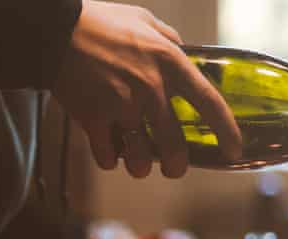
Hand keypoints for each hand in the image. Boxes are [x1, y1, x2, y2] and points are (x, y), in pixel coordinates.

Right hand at [54, 0, 241, 177]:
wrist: (52, 29)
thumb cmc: (100, 22)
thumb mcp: (144, 20)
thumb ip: (169, 38)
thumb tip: (184, 48)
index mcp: (170, 63)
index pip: (210, 103)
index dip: (227, 131)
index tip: (234, 151)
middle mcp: (151, 88)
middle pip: (175, 144)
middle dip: (177, 166)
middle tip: (175, 169)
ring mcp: (122, 105)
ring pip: (141, 157)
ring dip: (140, 166)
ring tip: (138, 164)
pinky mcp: (93, 117)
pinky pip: (108, 155)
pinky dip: (110, 159)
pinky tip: (110, 152)